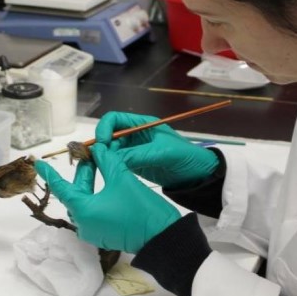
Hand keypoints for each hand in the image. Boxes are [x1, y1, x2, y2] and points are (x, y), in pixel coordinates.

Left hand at [34, 143, 180, 253]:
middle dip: (84, 172)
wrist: (162, 238)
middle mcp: (83, 223)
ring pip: (86, 201)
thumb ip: (106, 161)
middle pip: (76, 192)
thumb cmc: (141, 209)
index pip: (61, 188)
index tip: (38, 163)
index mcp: (83, 210)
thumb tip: (98, 149)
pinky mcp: (104, 234)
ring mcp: (93, 231)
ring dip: (92, 183)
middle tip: (91, 153)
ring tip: (101, 164)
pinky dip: (97, 196)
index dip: (50, 173)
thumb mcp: (122, 178)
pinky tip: (107, 182)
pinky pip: (94, 211)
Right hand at [95, 111, 218, 188]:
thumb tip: (112, 157)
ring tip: (100, 168)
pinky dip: (110, 167)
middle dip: (101, 145)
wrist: (199, 175)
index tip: (102, 144)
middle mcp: (134, 136)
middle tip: (97, 160)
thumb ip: (138, 154)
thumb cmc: (185, 156)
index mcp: (142, 125)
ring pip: (111, 151)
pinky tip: (108, 174)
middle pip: (109, 135)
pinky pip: (117, 163)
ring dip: (104, 157)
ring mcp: (134, 151)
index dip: (104, 129)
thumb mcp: (162, 152)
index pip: (114, 119)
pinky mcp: (135, 165)